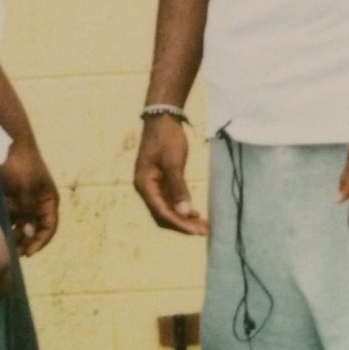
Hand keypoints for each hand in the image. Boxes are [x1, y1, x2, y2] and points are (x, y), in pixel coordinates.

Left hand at [0, 138, 59, 255]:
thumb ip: (28, 212)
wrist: (8, 145)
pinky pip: (8, 217)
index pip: (49, 228)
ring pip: (20, 225)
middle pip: (34, 229)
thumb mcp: (26, 190)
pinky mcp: (10, 198)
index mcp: (48, 201)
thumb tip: (29, 234)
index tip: (28, 253)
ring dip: (13, 234)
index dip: (40, 242)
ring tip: (2, 244)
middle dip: (24, 241)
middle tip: (11, 252)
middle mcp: (37, 203)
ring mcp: (23, 201)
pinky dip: (4, 224)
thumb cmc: (22, 166)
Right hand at [133, 116, 207, 235]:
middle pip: (163, 215)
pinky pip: (171, 200)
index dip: (179, 223)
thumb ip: (178, 187)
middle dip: (183, 225)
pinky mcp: (161, 181)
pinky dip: (182, 208)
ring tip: (203, 225)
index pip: (161, 212)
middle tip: (204, 231)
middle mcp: (146, 189)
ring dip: (184, 218)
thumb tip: (184, 212)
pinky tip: (195, 213)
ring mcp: (153, 185)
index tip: (196, 231)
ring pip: (168, 209)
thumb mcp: (173, 162)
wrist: (163, 117)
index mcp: (144, 185)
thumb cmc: (166, 138)